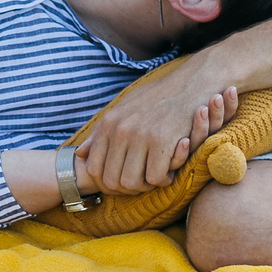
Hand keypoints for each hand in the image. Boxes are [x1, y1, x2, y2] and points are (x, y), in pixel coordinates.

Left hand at [81, 62, 242, 193]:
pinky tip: (170, 169)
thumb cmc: (159, 99)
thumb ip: (100, 132)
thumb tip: (79, 153)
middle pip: (112, 180)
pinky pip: (156, 178)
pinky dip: (164, 179)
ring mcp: (140, 136)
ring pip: (132, 183)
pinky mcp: (162, 141)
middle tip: (143, 181)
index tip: (123, 180)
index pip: (94, 168)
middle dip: (127, 187)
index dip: (108, 181)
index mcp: (109, 123)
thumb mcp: (124, 109)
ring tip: (156, 173)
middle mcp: (120, 130)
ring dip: (146, 184)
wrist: (192, 84)